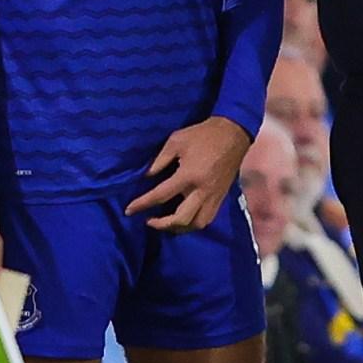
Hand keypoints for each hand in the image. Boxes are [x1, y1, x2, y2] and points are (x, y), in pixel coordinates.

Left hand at [125, 116, 251, 232]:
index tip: (129, 210)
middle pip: (181, 218)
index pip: (160, 195)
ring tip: (166, 224)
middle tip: (149, 221)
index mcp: (188, 175)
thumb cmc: (203, 135)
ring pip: (197, 224)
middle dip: (162, 225)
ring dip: (179, 228)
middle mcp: (201, 190)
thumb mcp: (176, 140)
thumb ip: (160, 160)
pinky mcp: (221, 197)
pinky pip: (207, 219)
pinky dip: (194, 224)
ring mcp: (213, 196)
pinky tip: (184, 219)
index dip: (142, 204)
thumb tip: (147, 176)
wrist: (233, 134)